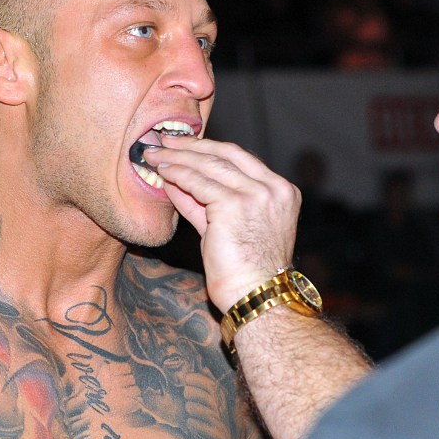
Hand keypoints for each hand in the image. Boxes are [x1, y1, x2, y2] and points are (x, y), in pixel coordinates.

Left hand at [142, 138, 300, 311]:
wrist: (257, 298)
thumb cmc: (245, 273)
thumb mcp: (229, 229)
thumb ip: (207, 204)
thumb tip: (178, 181)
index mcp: (282, 192)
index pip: (241, 159)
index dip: (209, 149)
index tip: (186, 145)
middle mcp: (274, 189)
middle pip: (226, 154)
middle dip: (191, 146)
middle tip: (165, 140)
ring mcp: (257, 195)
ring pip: (210, 166)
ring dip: (179, 157)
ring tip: (155, 153)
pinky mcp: (235, 205)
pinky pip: (198, 183)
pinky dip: (178, 175)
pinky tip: (163, 171)